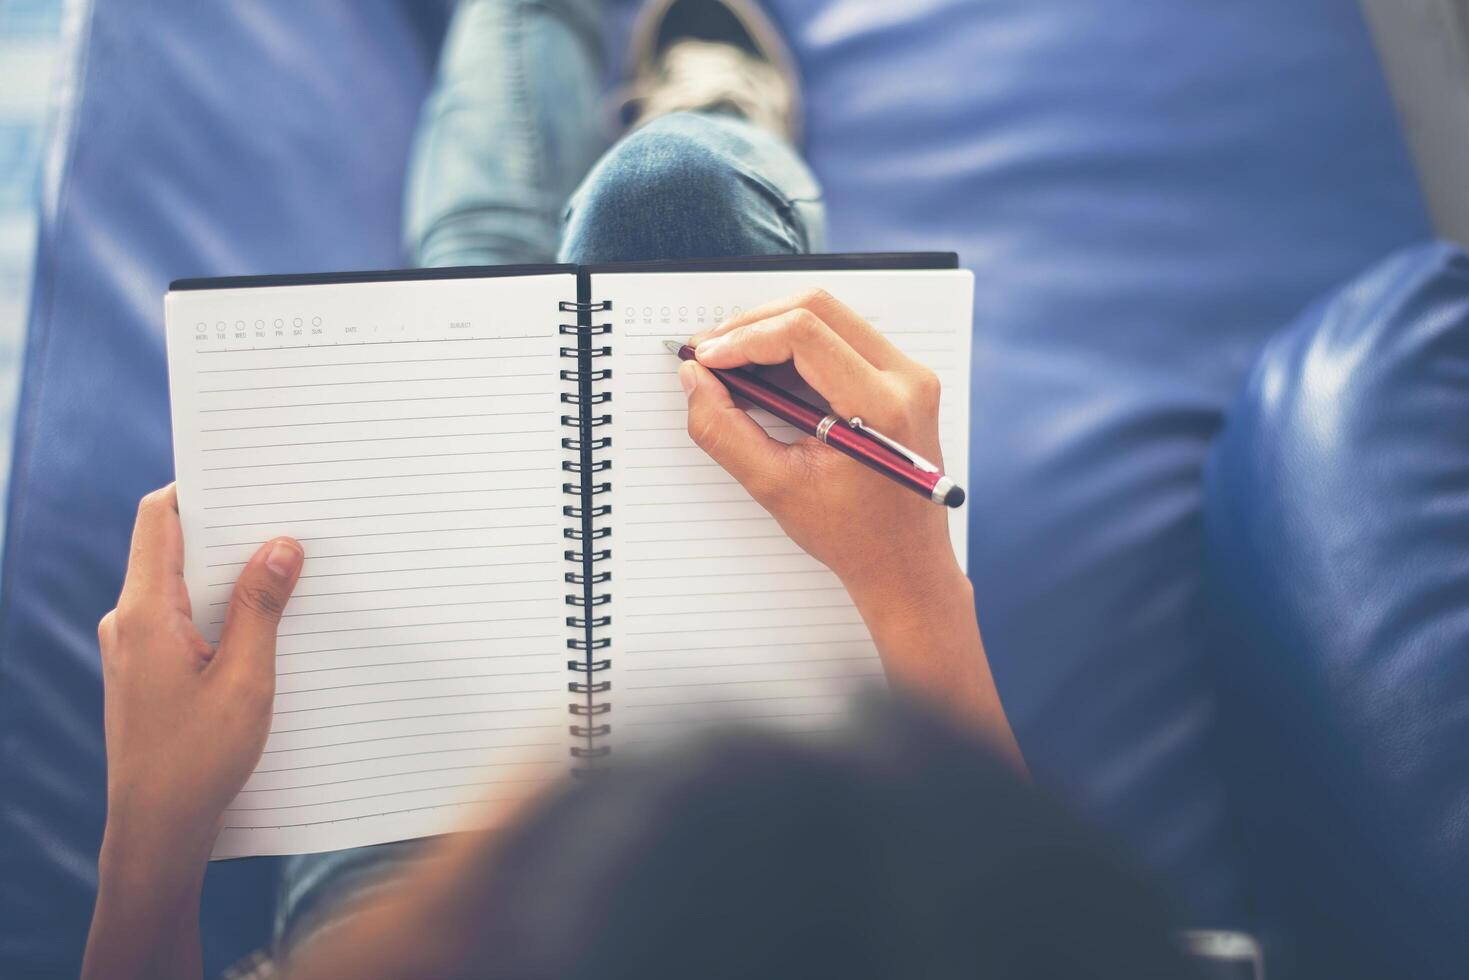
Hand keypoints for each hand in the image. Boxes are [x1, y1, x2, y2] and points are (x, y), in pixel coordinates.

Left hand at [84, 484, 302, 979]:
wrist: (156, 830)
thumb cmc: (199, 759)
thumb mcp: (246, 678)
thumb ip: (262, 607)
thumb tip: (281, 546)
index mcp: (144, 614)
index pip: (160, 518)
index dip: (199, 488)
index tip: (247, 478)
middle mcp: (127, 623)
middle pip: (172, 548)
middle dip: (229, 533)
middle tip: (284, 524)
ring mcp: (131, 648)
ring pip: (179, 587)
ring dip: (227, 577)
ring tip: (283, 577)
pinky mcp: (142, 672)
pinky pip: (179, 620)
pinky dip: (217, 612)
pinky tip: (260, 629)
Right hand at [683, 288, 954, 603]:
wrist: (905, 563)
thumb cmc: (852, 536)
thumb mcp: (776, 486)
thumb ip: (725, 430)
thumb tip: (695, 381)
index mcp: (882, 406)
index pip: (803, 334)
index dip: (744, 339)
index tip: (706, 360)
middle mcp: (906, 379)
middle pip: (817, 309)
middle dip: (753, 324)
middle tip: (709, 352)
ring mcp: (909, 375)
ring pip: (828, 316)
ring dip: (771, 330)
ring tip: (729, 362)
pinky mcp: (901, 379)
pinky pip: (842, 337)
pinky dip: (794, 346)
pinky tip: (762, 373)